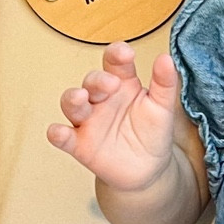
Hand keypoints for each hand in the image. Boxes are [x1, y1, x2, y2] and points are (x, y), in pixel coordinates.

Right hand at [46, 41, 182, 191]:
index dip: (117, 54)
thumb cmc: (153, 132)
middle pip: (92, 81)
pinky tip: (58, 132)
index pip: (115, 62)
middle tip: (111, 83)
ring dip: (73, 98)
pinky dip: (57, 133)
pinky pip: (63, 137)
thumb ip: (165, 83)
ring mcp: (88, 120)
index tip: (125, 53)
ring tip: (81, 97)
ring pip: (72, 104)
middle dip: (98, 80)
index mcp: (122, 83)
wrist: (148, 170)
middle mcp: (101, 98)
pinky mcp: (79, 144)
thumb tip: (166, 58)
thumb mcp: (163, 107)